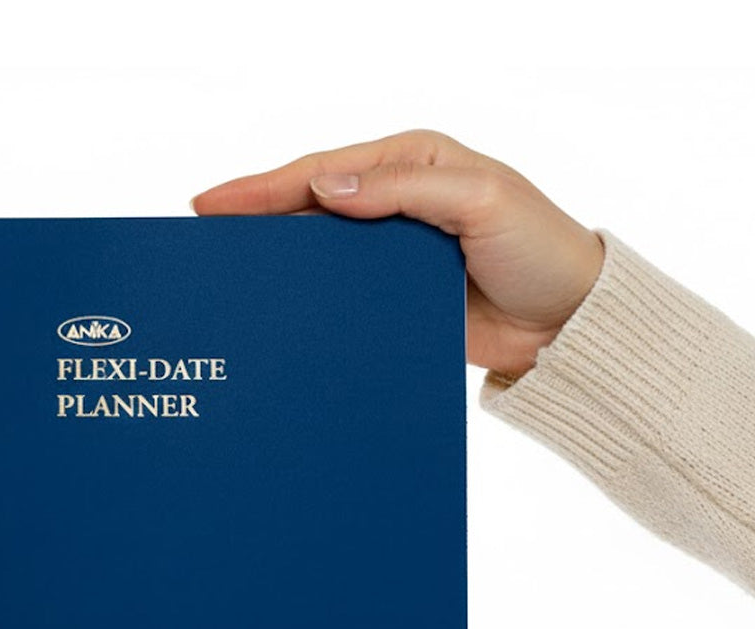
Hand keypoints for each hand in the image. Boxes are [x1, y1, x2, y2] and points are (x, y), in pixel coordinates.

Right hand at [191, 129, 604, 380]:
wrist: (567, 324)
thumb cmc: (537, 248)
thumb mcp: (479, 200)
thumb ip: (405, 191)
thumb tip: (327, 190)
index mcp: (413, 165)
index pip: (323, 172)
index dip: (264, 186)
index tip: (212, 201)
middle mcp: (396, 205)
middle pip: (310, 207)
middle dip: (255, 216)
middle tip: (201, 233)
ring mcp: (392, 254)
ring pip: (319, 252)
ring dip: (275, 259)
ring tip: (223, 271)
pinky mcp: (395, 299)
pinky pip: (340, 295)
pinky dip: (307, 298)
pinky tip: (276, 308)